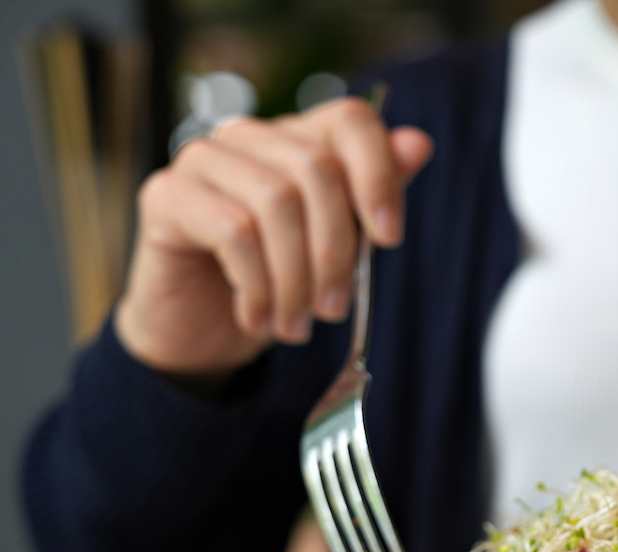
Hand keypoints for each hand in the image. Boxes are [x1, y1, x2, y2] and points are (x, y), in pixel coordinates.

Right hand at [114, 98, 433, 381]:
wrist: (201, 331)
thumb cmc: (276, 284)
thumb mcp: (337, 250)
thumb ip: (370, 200)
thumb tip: (418, 144)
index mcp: (298, 140)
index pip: (351, 121)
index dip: (379, 175)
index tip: (389, 240)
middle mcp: (248, 136)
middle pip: (317, 168)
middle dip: (335, 250)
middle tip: (333, 310)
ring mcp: (202, 158)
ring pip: (276, 202)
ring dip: (294, 278)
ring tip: (295, 324)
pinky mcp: (166, 194)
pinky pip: (232, 231)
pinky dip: (256, 285)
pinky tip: (256, 318)